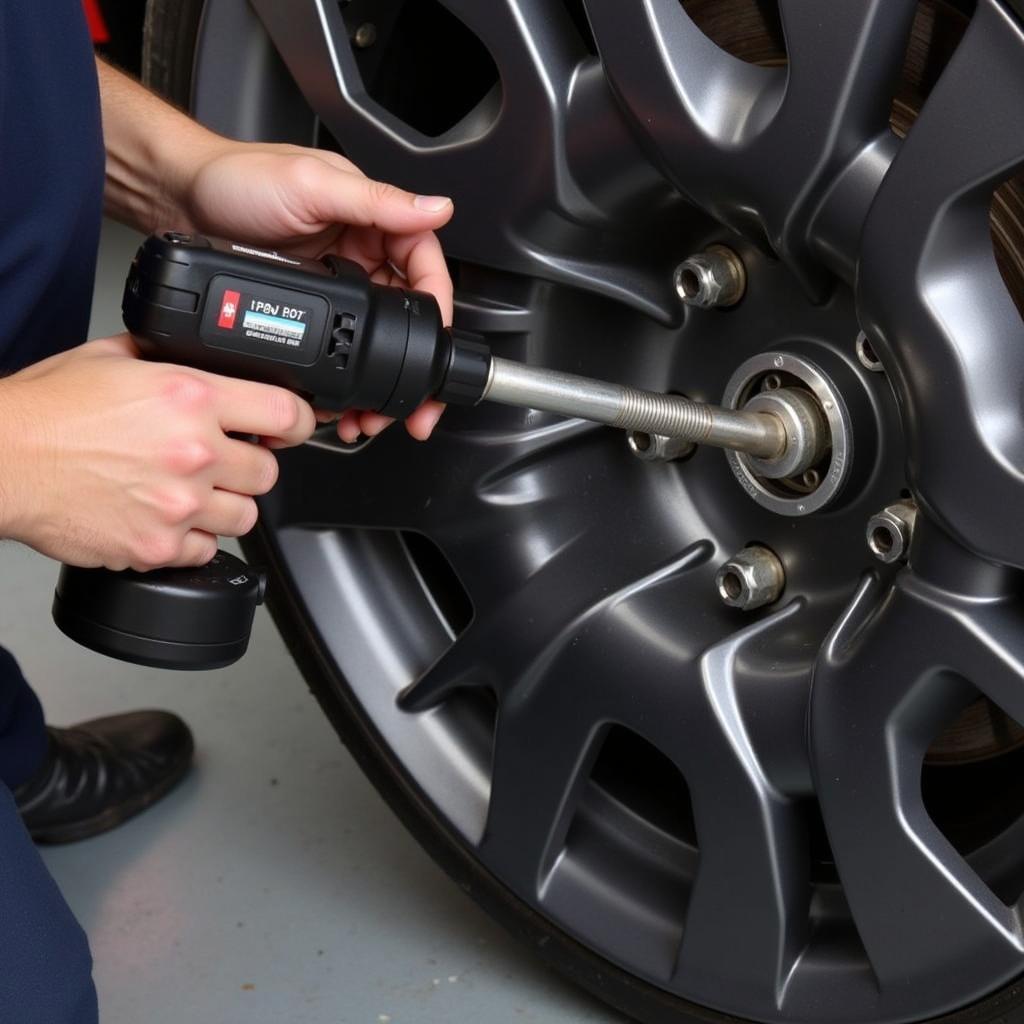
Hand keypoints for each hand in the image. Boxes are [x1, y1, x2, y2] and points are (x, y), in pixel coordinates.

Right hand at [0, 335, 315, 569]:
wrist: (1, 460)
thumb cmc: (48, 411)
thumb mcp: (113, 358)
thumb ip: (169, 360)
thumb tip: (201, 362)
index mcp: (190, 398)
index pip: (285, 413)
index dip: (296, 423)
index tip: (289, 429)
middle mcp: (194, 452)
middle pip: (269, 473)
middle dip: (250, 467)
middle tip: (221, 463)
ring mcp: (179, 504)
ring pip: (245, 517)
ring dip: (225, 506)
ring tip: (190, 493)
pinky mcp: (159, 546)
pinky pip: (207, 550)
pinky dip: (193, 540)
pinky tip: (167, 519)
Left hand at [177, 142, 454, 442]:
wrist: (176, 196)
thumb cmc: (238, 177)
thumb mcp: (312, 185)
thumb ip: (376, 201)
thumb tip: (436, 208)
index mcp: (374, 219)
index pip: (425, 268)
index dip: (438, 311)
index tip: (436, 348)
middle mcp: (361, 251)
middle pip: (405, 317)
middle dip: (411, 366)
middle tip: (410, 406)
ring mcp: (335, 281)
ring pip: (373, 341)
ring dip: (376, 382)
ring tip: (366, 414)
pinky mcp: (306, 305)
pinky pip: (335, 348)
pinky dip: (339, 379)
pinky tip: (335, 400)